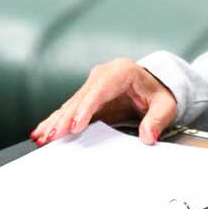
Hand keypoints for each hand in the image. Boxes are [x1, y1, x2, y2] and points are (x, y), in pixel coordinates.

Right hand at [30, 57, 177, 145]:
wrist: (156, 86)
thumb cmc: (159, 94)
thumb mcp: (165, 106)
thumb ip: (157, 120)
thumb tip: (148, 135)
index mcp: (122, 72)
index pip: (100, 90)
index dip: (86, 108)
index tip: (75, 126)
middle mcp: (103, 75)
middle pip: (80, 98)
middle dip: (64, 119)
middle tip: (52, 136)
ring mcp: (93, 85)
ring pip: (70, 104)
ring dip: (55, 121)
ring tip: (41, 137)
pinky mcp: (88, 97)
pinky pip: (70, 110)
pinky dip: (56, 121)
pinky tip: (42, 132)